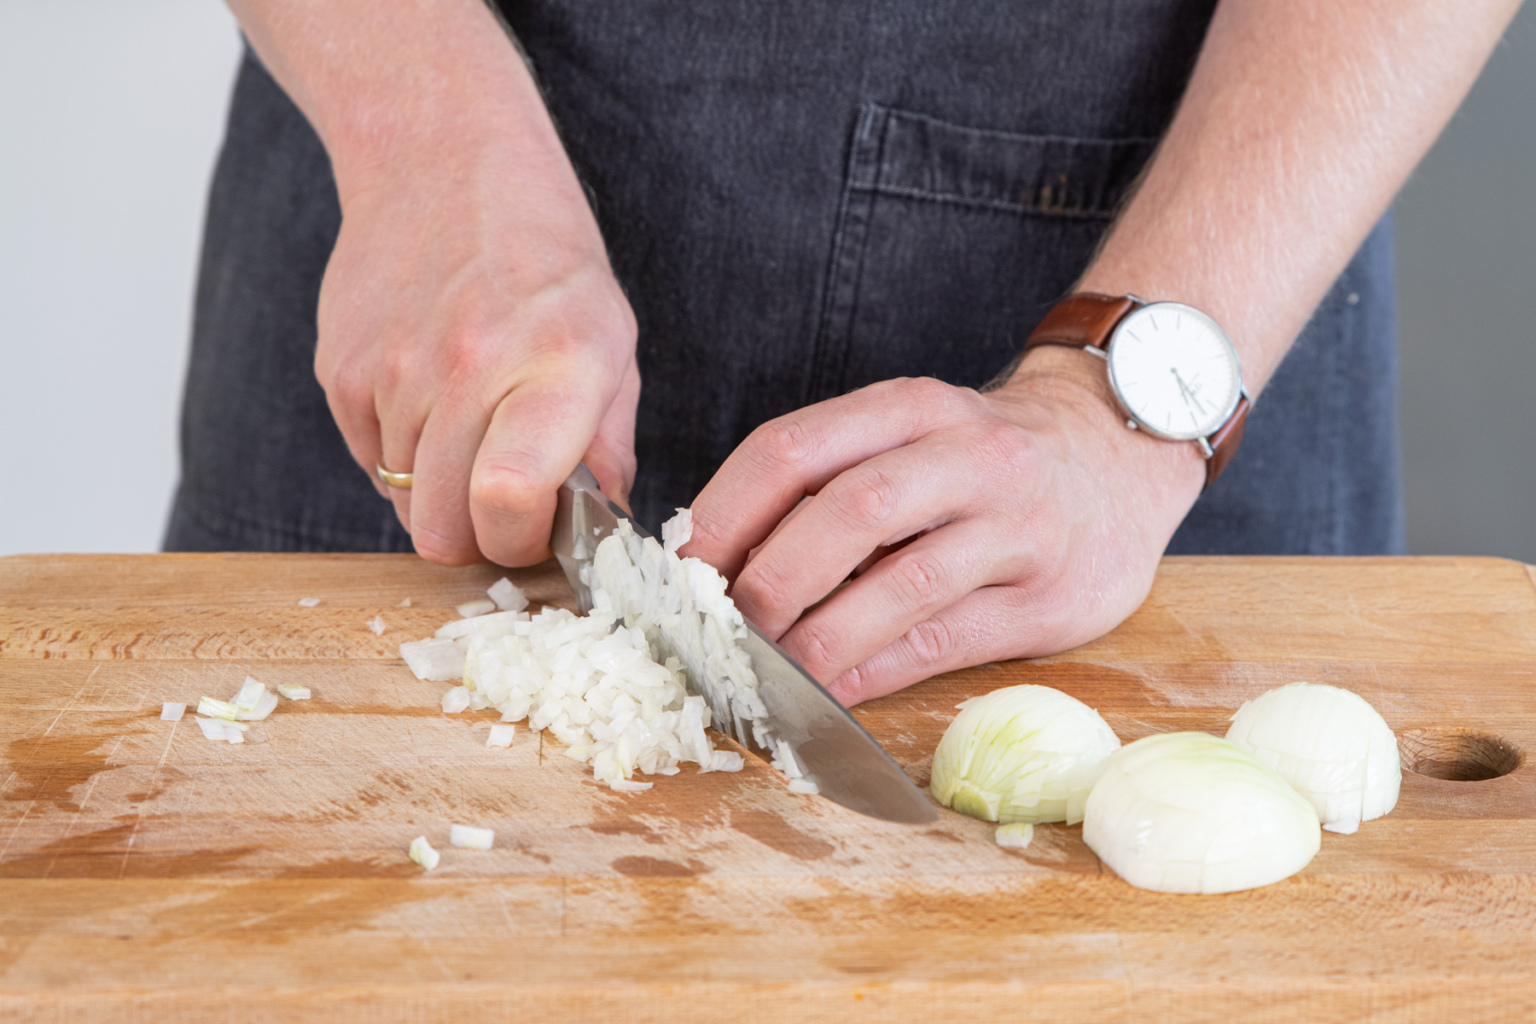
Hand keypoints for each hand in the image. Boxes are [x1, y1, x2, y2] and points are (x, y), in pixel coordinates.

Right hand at [314, 141, 637, 566]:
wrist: (442, 162)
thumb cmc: (544, 260)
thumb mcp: (612, 338)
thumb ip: (610, 440)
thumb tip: (604, 522)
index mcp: (555, 363)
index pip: (507, 500)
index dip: (521, 541)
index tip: (540, 529)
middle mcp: (468, 368)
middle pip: (445, 530)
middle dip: (481, 536)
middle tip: (507, 501)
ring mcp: (392, 371)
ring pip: (405, 505)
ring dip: (441, 492)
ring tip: (473, 429)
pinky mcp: (340, 372)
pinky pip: (371, 464)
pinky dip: (403, 456)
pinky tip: (433, 402)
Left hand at [682, 348, 1205, 704]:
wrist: (1121, 453)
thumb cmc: (987, 458)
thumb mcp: (913, 434)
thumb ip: (832, 480)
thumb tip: (717, 561)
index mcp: (911, 406)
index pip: (794, 449)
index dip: (724, 513)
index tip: (679, 571)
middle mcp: (968, 453)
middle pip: (847, 511)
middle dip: (769, 580)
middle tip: (720, 632)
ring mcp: (1018, 525)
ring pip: (904, 582)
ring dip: (821, 638)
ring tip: (768, 675)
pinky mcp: (1050, 596)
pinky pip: (946, 640)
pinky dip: (878, 672)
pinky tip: (833, 694)